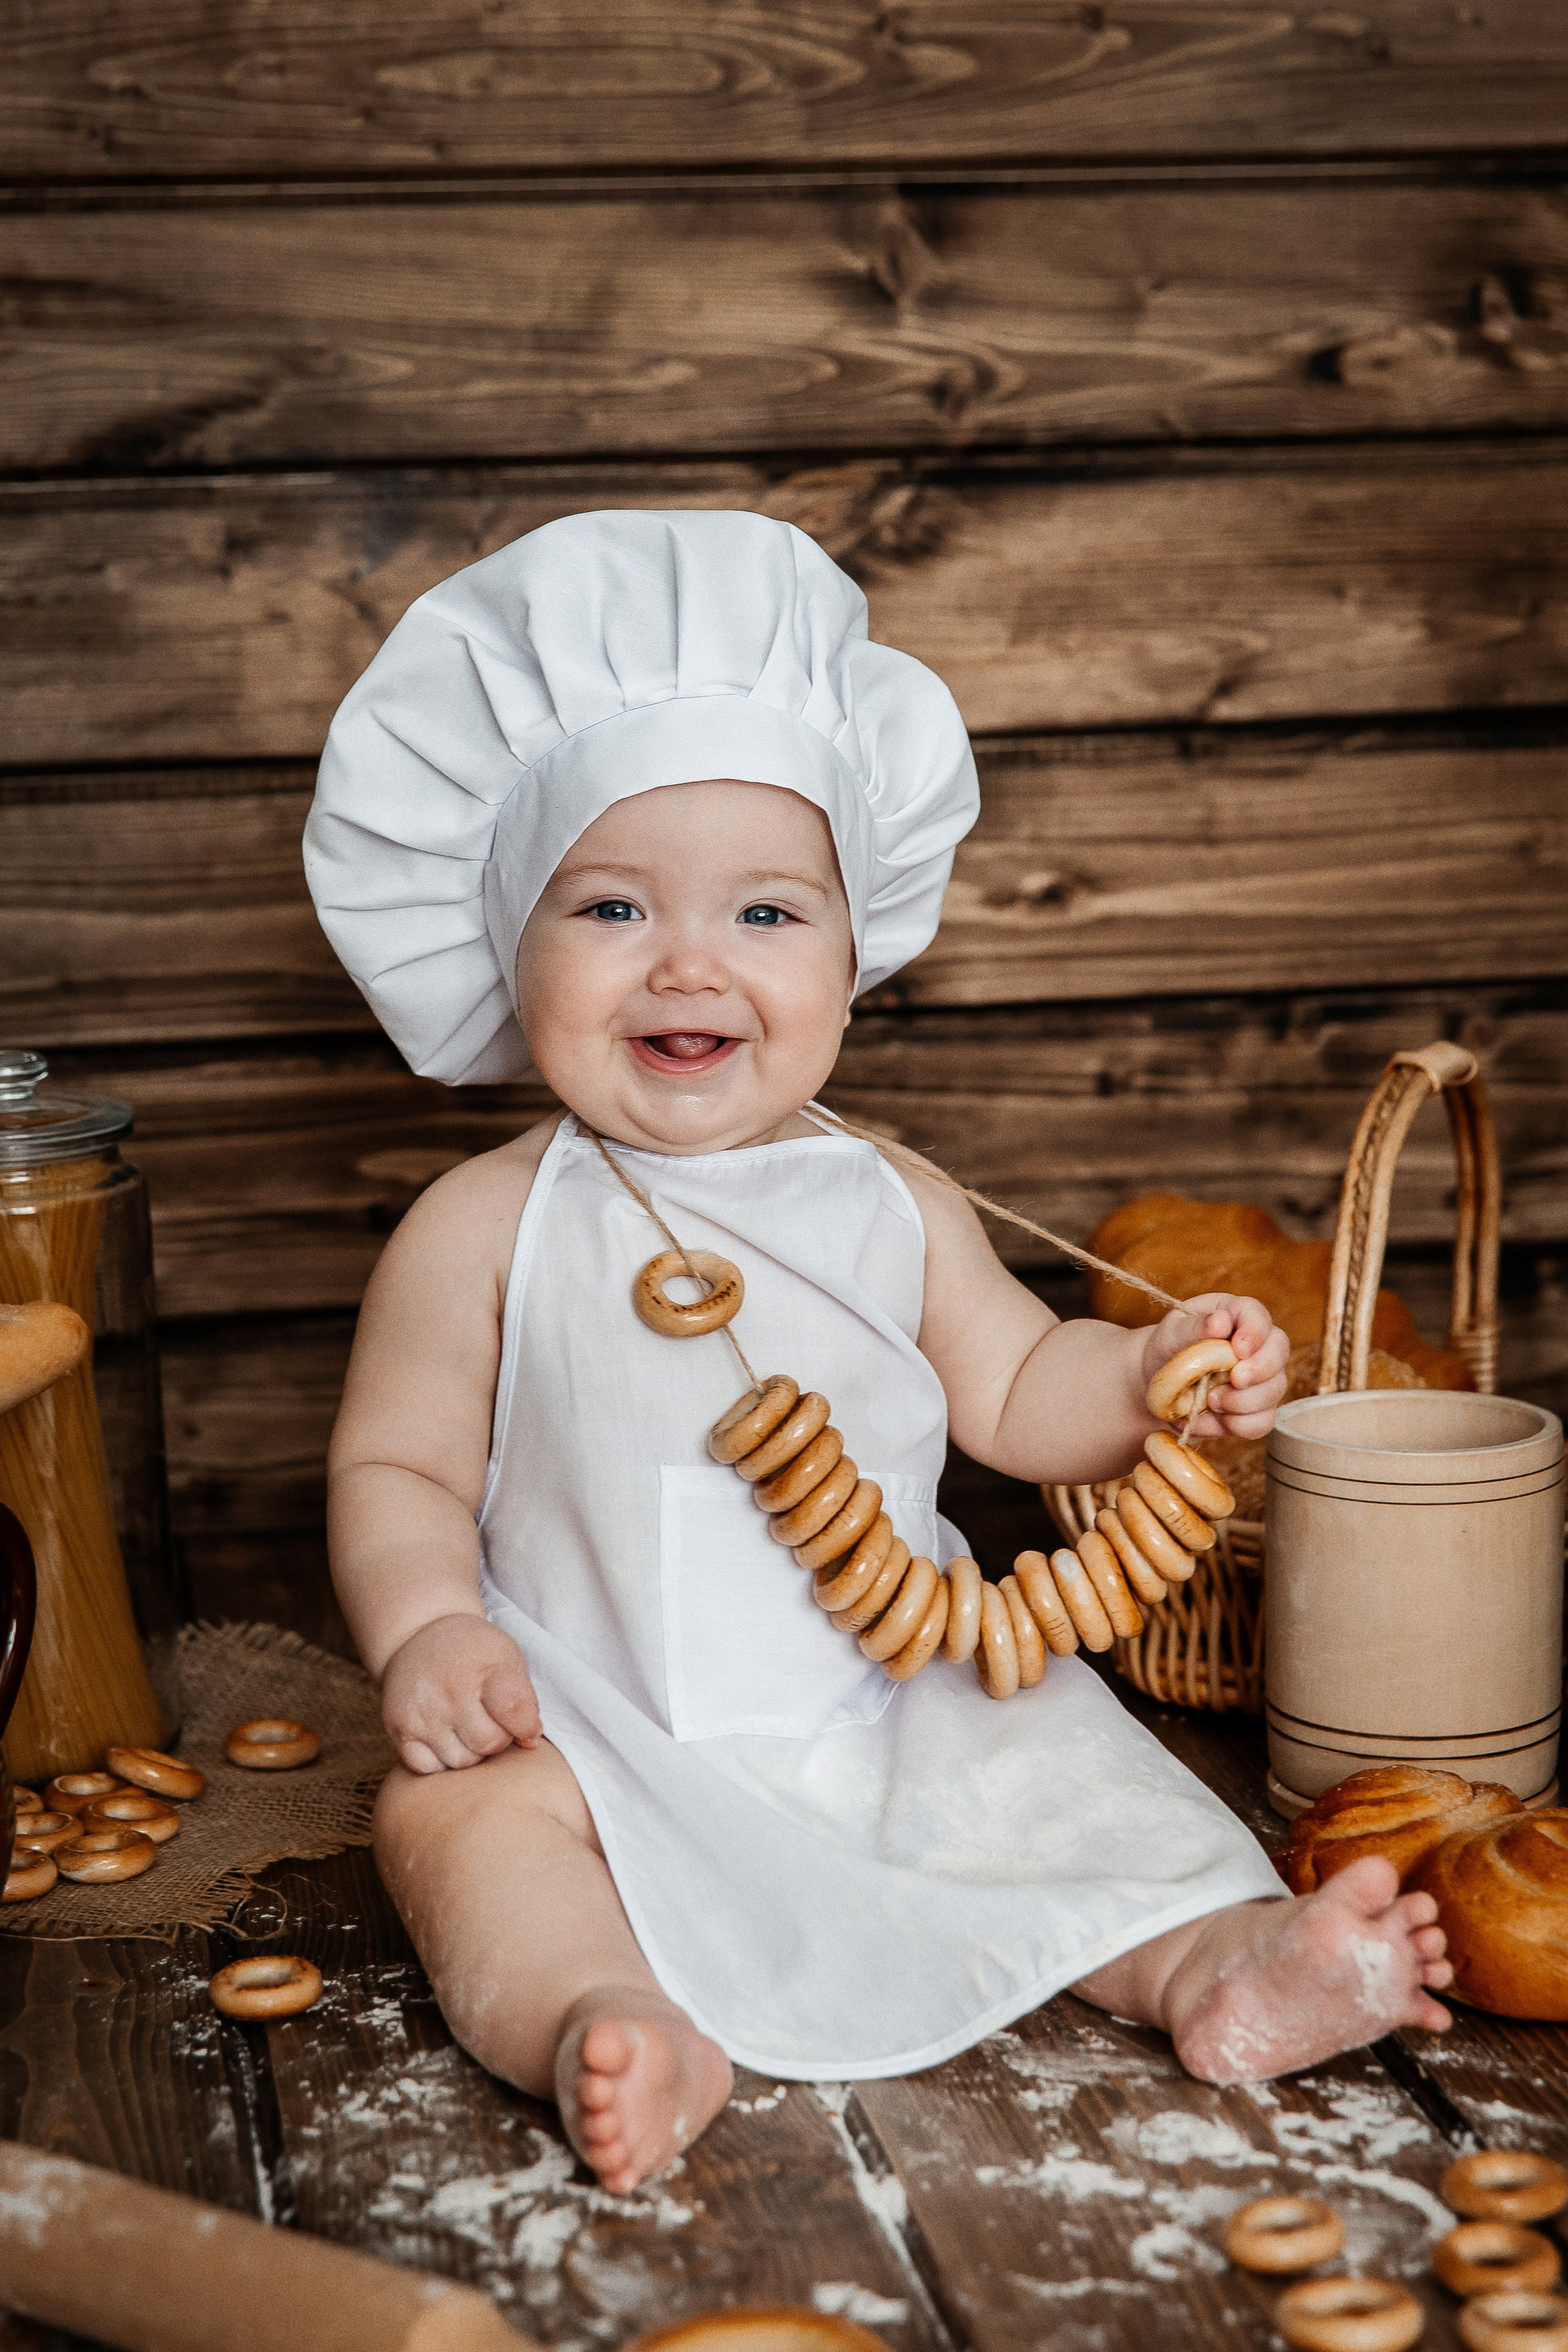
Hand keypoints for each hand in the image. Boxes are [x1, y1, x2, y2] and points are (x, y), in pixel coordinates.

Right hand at [380, 1612, 541, 1774]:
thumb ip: (524, 1700)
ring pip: (460, 1761)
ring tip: (467, 1726)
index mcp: (484, 1669)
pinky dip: (440, 1760)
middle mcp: (451, 1692)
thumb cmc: (472, 1651)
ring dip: (470, 1751)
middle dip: (498, 1738)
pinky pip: (427, 1768)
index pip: (515, 1711)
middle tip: (490, 1720)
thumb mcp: (507, 1657)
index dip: (527, 1727)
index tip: (525, 1725)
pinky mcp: (398, 1728)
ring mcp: (422, 1713)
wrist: (418, 1634)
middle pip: (489, 1743)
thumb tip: (529, 1742)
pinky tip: (444, 1737)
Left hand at [1139, 1294, 1289, 1441]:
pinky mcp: (1256, 1409)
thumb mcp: (1171, 1334)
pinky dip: (1237, 1424)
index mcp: (1235, 1315)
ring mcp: (1261, 1379)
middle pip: (1279, 1351)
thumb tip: (1220, 1320)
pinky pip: (1262, 1422)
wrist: (1156, 1384)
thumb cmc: (1167, 1350)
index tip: (1239, 1349)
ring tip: (1210, 1401)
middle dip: (1261, 1368)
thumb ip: (1193, 1327)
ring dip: (1243, 1401)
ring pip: (1274, 1390)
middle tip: (1235, 1379)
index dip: (1255, 1332)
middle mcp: (1256, 1345)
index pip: (1257, 1315)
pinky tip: (1211, 1419)